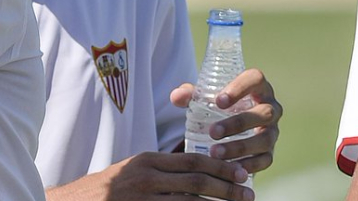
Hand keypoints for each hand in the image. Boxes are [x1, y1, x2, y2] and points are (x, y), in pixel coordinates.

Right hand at [45, 151, 253, 200]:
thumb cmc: (108, 187)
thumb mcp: (135, 168)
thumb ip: (162, 166)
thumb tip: (195, 163)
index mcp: (148, 160)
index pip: (193, 160)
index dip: (221, 166)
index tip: (242, 172)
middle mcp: (146, 178)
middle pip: (197, 182)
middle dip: (227, 188)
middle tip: (249, 193)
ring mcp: (142, 200)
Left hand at [170, 68, 282, 173]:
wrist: (231, 129)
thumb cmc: (217, 106)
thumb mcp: (205, 97)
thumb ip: (190, 95)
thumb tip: (176, 97)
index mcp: (258, 87)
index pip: (255, 79)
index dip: (240, 89)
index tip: (219, 101)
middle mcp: (270, 107)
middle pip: (262, 113)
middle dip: (238, 123)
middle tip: (212, 132)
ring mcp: (272, 131)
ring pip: (264, 139)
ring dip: (240, 147)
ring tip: (214, 153)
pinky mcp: (269, 152)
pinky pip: (264, 160)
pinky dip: (248, 165)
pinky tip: (229, 170)